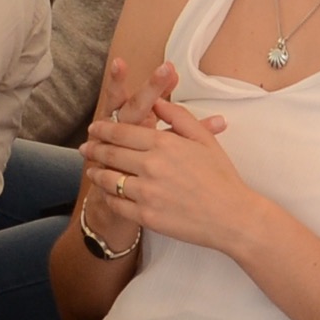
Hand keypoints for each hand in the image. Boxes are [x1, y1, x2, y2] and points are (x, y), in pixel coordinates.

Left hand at [79, 61, 259, 254]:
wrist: (233, 217)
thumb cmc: (221, 177)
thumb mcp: (204, 140)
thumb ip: (178, 117)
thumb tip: (156, 102)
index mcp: (164, 144)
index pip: (122, 132)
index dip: (104, 129)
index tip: (94, 128)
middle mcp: (152, 166)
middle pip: (111, 153)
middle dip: (94, 149)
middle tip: (85, 147)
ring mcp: (147, 193)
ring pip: (109, 180)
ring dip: (96, 173)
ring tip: (91, 170)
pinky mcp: (146, 216)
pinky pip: (116, 204)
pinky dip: (107, 196)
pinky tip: (106, 193)